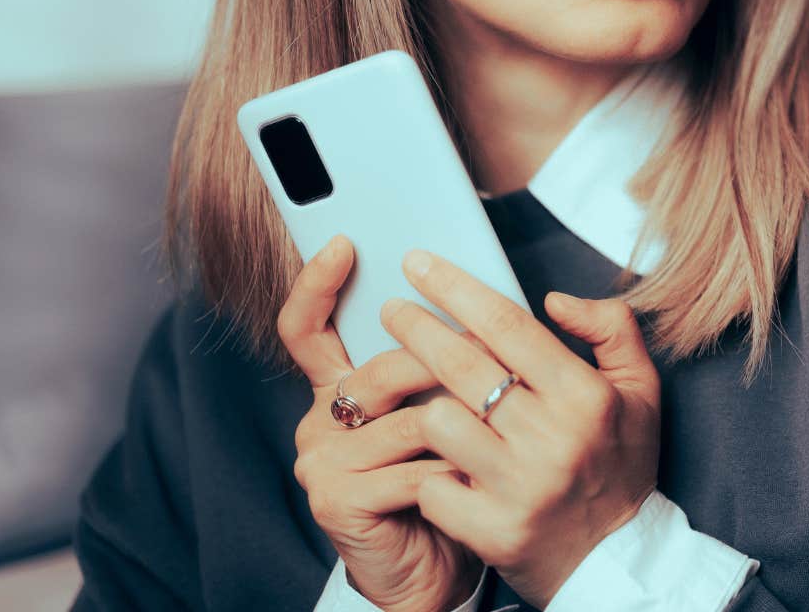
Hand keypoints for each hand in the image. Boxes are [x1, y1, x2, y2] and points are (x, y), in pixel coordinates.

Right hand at [281, 236, 484, 611]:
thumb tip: (487, 296)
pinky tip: (479, 475)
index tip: (344, 243)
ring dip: (463, 425)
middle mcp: (320, 419)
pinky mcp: (338, 499)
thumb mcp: (451, 409)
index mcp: (343, 387)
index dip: (317, 283)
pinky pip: (411, 467)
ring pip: (406, 417)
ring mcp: (322, 460)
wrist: (442, 565)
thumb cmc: (453, 480)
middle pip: (377, 367)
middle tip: (494, 365)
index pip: (308, 327)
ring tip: (500, 432)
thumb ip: (453, 358)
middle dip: (443, 364)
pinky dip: (456, 471)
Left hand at [379, 247, 662, 607]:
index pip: (507, 325)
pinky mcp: (494, 530)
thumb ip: (610, 328)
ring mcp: (522, 487)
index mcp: (588, 396)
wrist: (617, 559)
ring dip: (422, 405)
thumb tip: (553, 299)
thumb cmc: (620, 463)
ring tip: (417, 395)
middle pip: (462, 365)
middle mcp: (555, 438)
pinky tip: (427, 462)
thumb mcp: (640, 388)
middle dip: (415, 328)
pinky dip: (426, 472)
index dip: (455, 288)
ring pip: (438, 422)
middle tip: (392, 310)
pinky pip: (432, 485)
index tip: (420, 264)